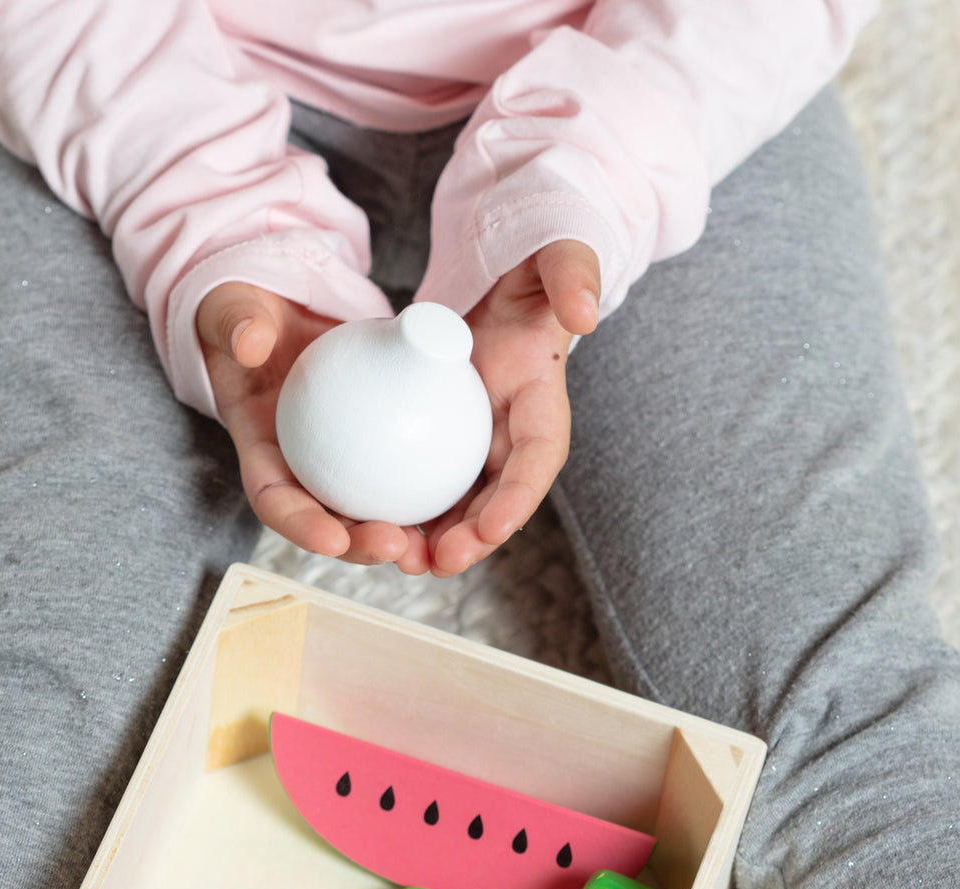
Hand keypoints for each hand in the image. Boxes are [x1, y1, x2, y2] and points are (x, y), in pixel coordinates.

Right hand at [196, 284, 432, 572]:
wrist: (279, 307)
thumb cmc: (248, 313)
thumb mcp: (234, 312)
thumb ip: (238, 324)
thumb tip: (251, 342)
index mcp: (261, 449)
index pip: (274, 499)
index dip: (300, 525)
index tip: (332, 539)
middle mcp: (298, 466)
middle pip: (327, 521)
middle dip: (359, 544)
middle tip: (396, 544)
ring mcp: (336, 460)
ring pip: (368, 509)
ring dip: (401, 532)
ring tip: (435, 543)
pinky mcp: (370, 443)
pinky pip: (399, 470)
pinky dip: (426, 488)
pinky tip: (465, 495)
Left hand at [427, 239, 600, 575]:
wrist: (502, 283)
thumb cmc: (531, 267)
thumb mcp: (555, 257)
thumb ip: (572, 275)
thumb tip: (584, 312)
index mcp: (544, 401)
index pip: (540, 456)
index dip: (521, 496)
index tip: (495, 527)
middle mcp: (514, 435)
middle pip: (499, 500)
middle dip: (475, 539)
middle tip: (440, 560)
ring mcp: (479, 443)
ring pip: (462, 504)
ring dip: (438, 539)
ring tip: (405, 560)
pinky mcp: (445, 441)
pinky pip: (427, 482)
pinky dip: (409, 509)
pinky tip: (375, 526)